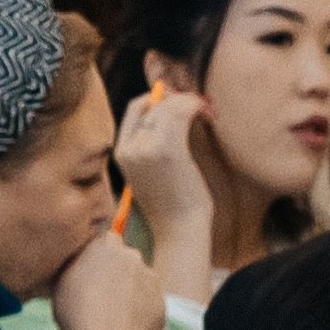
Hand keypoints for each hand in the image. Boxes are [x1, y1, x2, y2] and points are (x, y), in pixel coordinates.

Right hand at [47, 223, 166, 329]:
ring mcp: (152, 280)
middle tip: (99, 297)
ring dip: (129, 295)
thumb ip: (73, 267)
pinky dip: (139, 316)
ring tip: (111, 318)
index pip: (105, 240)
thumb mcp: (60, 283)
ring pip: (140, 284)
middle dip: (117, 274)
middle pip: (125, 261)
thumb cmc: (77, 312)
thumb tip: (76, 266)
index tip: (90, 272)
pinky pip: (149, 308)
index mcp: (106, 245)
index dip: (98, 257)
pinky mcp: (162, 305)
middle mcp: (133, 256)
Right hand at [115, 81, 215, 280]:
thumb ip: (154, 146)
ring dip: (190, 102)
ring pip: (167, 106)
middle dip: (178, 98)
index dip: (158, 98)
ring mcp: (146, 148)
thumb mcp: (153, 172)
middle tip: (200, 105)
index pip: (135, 109)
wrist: (179, 230)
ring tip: (207, 111)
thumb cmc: (173, 206)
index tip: (179, 101)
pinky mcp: (167, 149)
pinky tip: (207, 114)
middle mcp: (129, 148)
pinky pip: (180, 112)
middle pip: (153, 104)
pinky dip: (196, 106)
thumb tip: (172, 112)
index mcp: (122, 153)